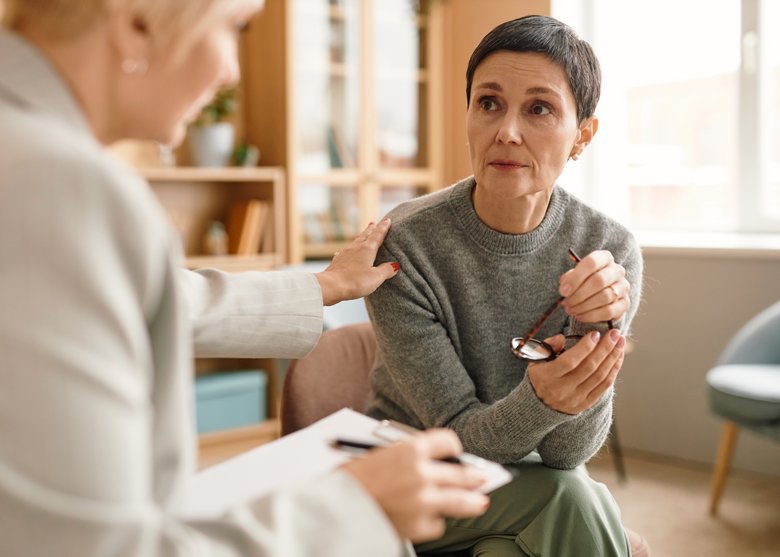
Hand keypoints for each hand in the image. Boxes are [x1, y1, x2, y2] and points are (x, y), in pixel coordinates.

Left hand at [315, 218, 398, 305]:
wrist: (331, 286)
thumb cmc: (355, 281)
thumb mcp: (375, 277)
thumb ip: (386, 270)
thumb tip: (394, 265)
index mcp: (367, 249)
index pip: (377, 235)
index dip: (383, 228)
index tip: (387, 220)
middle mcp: (355, 248)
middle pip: (365, 235)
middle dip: (371, 229)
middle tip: (373, 223)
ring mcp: (345, 253)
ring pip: (355, 242)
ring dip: (361, 237)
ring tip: (363, 235)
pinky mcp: (338, 261)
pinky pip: (347, 251)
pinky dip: (352, 248)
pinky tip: (349, 252)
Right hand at [341, 429, 489, 541]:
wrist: (334, 509)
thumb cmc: (351, 479)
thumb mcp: (379, 454)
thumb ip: (406, 456)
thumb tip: (430, 463)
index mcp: (410, 449)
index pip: (448, 442)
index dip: (454, 448)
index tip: (455, 452)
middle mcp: (422, 473)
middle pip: (461, 473)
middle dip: (473, 475)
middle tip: (481, 477)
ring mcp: (424, 501)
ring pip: (461, 501)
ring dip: (473, 502)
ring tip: (480, 502)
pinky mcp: (419, 526)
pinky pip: (438, 524)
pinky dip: (435, 521)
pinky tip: (431, 518)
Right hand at [527, 329, 625, 414]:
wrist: (538, 405)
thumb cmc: (539, 375)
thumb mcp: (536, 359)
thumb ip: (548, 346)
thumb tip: (562, 337)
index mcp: (547, 376)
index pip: (569, 361)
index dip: (584, 347)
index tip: (595, 334)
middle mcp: (562, 389)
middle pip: (589, 367)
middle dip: (605, 348)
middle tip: (615, 333)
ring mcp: (575, 398)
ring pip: (599, 376)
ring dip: (612, 358)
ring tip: (620, 342)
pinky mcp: (585, 404)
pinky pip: (604, 386)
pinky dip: (613, 370)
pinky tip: (618, 357)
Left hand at [559, 250, 630, 323]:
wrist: (596, 294)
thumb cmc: (582, 281)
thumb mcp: (573, 276)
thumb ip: (568, 279)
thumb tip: (565, 289)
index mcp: (604, 258)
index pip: (591, 263)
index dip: (575, 278)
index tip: (563, 291)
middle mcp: (617, 270)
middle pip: (599, 280)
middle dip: (579, 294)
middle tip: (566, 303)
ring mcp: (623, 287)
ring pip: (604, 297)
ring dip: (584, 306)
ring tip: (571, 310)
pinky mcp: (625, 303)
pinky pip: (609, 311)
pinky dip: (591, 316)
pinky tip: (580, 316)